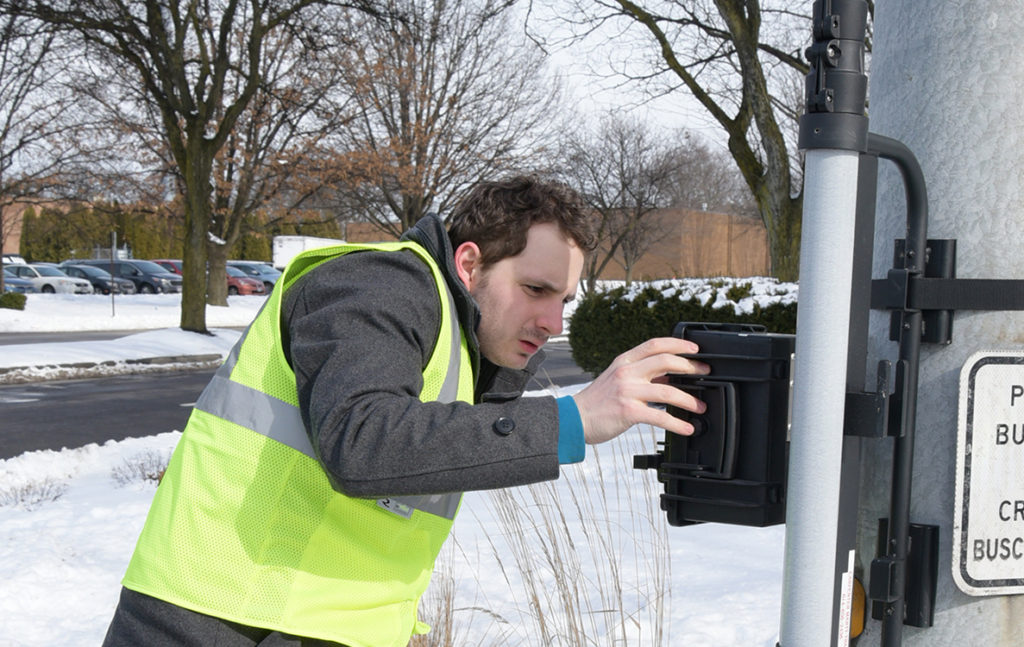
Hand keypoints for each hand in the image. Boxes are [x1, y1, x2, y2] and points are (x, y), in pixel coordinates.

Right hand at [572, 337, 709, 444]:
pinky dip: (677, 423)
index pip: (655, 344)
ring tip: (700, 407)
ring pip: (668, 391)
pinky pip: (659, 416)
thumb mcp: (617, 379)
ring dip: (689, 400)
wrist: (574, 419)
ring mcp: (627, 391)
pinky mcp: (628, 412)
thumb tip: (671, 376)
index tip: (695, 349)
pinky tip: (686, 428)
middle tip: (706, 374)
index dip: (678, 343)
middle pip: (666, 361)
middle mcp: (626, 372)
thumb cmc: (597, 402)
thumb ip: (641, 374)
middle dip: (691, 367)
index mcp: (624, 361)